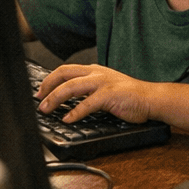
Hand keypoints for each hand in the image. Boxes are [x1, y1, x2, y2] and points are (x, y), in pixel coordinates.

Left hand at [34, 64, 155, 123]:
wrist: (150, 98)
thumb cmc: (129, 95)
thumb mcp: (105, 87)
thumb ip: (88, 89)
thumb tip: (68, 99)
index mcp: (94, 70)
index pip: (65, 70)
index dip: (49, 79)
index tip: (40, 91)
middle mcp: (96, 73)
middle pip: (64, 74)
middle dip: (47, 86)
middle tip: (38, 99)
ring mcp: (102, 83)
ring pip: (71, 87)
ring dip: (55, 98)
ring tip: (46, 109)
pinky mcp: (109, 95)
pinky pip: (87, 103)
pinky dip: (75, 112)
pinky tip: (67, 119)